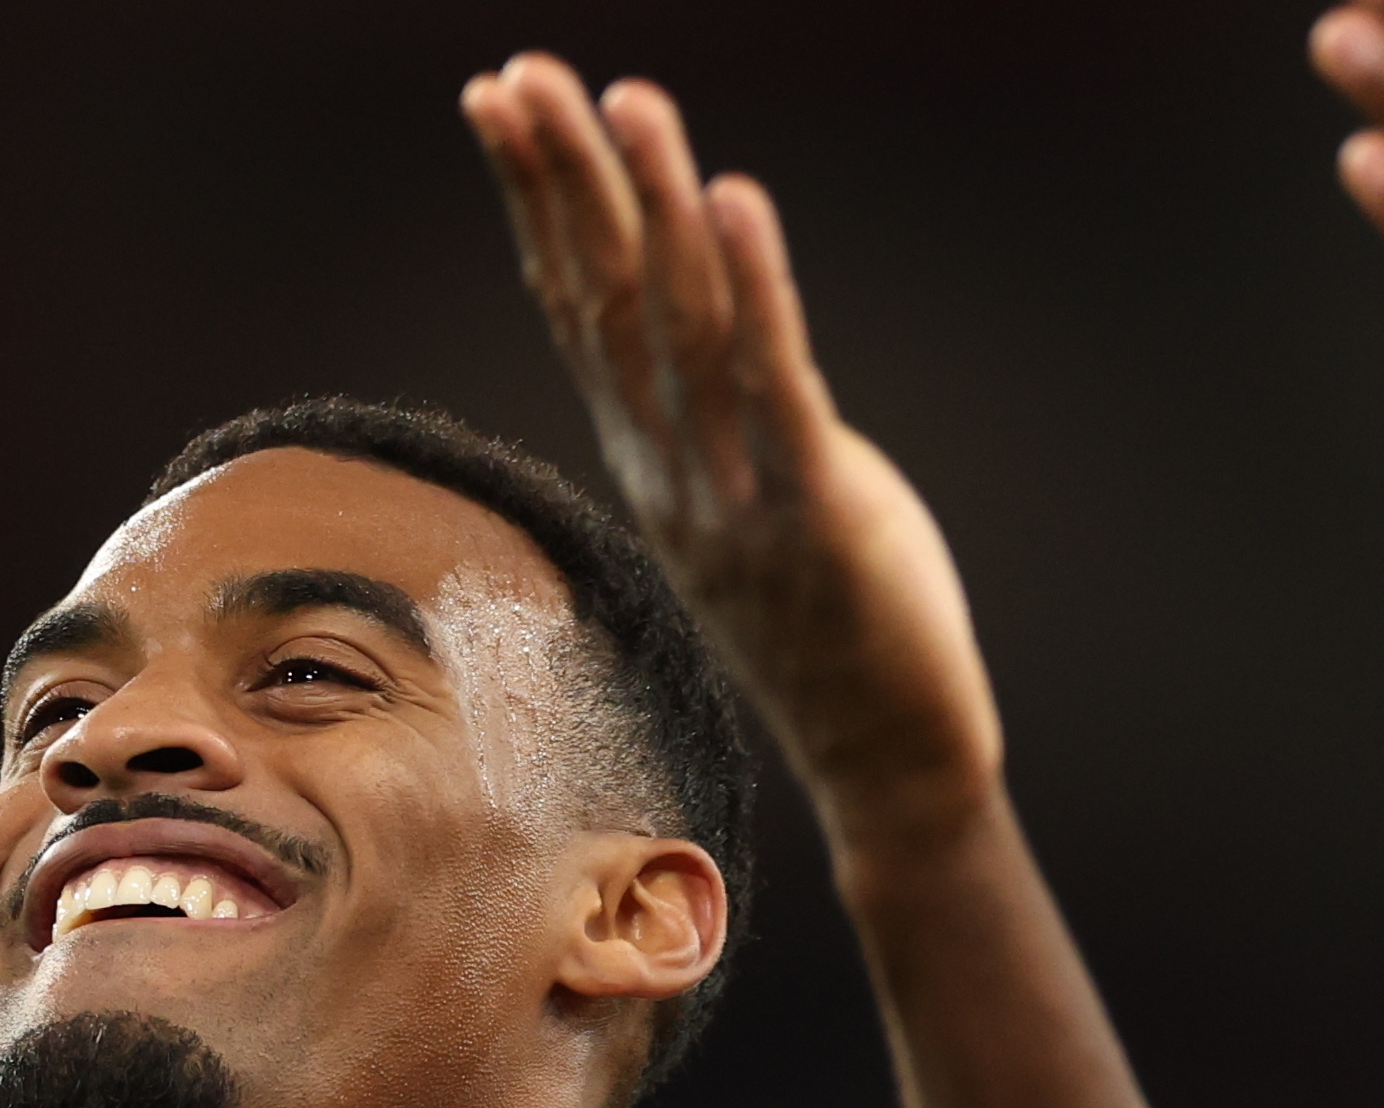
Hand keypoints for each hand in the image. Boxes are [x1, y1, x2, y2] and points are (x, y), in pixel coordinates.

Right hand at [465, 53, 1003, 844]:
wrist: (885, 759)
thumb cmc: (835, 624)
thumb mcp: (758, 500)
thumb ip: (726, 414)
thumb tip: (714, 322)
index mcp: (653, 460)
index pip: (576, 306)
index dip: (536, 199)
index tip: (498, 102)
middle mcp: (672, 470)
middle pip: (604, 301)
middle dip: (563, 178)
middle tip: (520, 73)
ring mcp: (734, 493)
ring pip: (681, 326)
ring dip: (653, 205)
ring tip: (629, 99)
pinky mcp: (814, 511)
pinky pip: (774, 383)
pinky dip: (755, 286)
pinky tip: (733, 199)